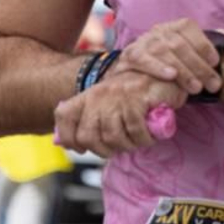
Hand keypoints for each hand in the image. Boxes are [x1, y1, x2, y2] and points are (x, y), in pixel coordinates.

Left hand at [53, 70, 187, 158]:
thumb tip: (67, 143)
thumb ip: (90, 120)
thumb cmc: (134, 94)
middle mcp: (98, 95)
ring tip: (137, 141)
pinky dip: (143, 139)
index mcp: (88, 96)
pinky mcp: (136, 98)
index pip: (64, 116)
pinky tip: (148, 136)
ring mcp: (116, 96)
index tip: (82, 149)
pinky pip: (135, 131)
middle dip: (104, 150)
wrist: (160, 72)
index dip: (69, 138)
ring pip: (112, 137)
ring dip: (128, 146)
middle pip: (87, 137)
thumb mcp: (108, 103)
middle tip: (119, 147)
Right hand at [117, 20, 223, 97]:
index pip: (188, 28)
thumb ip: (208, 45)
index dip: (203, 44)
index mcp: (174, 27)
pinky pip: (144, 59)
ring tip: (196, 88)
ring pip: (164, 52)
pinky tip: (171, 76)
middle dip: (199, 66)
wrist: (136, 74)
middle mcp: (158, 31)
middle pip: (179, 44)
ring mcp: (143, 42)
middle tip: (212, 85)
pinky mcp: (131, 55)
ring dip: (183, 71)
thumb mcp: (190, 54)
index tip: (216, 62)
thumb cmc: (171, 65)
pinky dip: (158, 67)